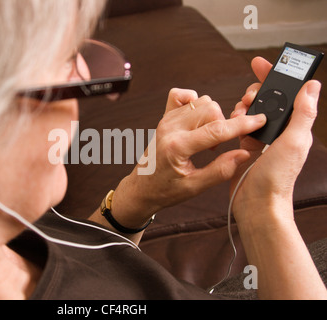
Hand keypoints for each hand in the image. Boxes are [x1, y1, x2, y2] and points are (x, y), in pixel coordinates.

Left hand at [112, 88, 266, 227]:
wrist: (142, 187)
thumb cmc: (165, 190)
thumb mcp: (195, 187)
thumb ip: (221, 170)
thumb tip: (244, 153)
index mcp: (177, 147)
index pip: (216, 130)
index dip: (242, 124)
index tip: (260, 121)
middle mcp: (170, 128)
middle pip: (211, 109)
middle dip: (225, 123)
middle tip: (220, 145)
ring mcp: (166, 120)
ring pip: (201, 101)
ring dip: (212, 116)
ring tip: (207, 139)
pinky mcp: (164, 117)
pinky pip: (182, 96)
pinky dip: (195, 102)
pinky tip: (197, 121)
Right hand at [230, 57, 321, 223]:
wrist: (257, 203)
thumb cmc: (278, 177)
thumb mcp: (294, 141)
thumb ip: (303, 113)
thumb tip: (313, 85)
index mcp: (295, 127)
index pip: (289, 93)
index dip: (275, 76)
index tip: (260, 63)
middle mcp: (279, 131)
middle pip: (267, 99)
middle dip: (255, 91)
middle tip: (248, 97)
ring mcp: (261, 138)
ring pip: (250, 110)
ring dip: (243, 106)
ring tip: (239, 114)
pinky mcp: (245, 146)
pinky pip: (239, 125)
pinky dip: (234, 121)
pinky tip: (231, 123)